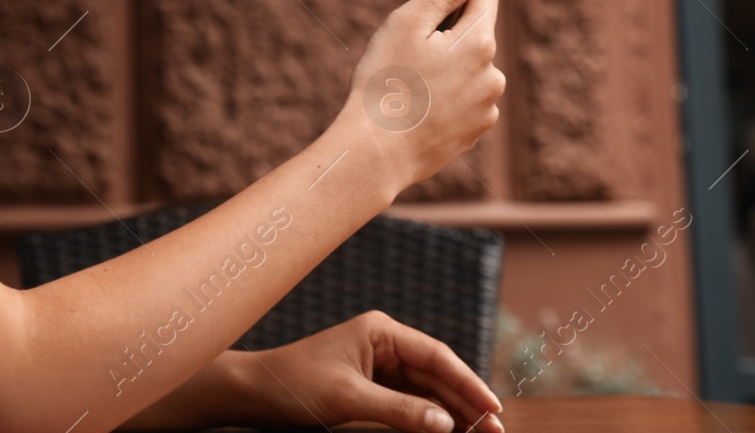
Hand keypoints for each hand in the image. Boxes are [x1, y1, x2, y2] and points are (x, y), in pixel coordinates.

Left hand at [236, 310, 504, 432]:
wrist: (258, 392)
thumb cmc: (297, 385)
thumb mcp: (349, 400)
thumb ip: (399, 411)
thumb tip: (445, 424)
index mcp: (381, 332)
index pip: (436, 356)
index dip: (468, 382)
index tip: (493, 407)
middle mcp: (385, 344)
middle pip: (437, 373)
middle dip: (467, 401)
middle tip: (496, 430)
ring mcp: (380, 364)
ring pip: (427, 389)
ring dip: (453, 411)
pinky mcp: (373, 385)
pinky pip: (411, 400)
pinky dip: (430, 417)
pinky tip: (449, 430)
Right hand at [337, 0, 505, 190]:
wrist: (376, 153)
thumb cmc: (385, 84)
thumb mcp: (407, 23)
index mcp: (478, 42)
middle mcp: (492, 74)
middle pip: (475, 34)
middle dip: (448, 31)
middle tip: (409, 45)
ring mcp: (486, 107)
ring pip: (470, 69)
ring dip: (448, 66)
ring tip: (409, 81)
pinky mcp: (474, 132)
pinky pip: (465, 100)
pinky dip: (446, 96)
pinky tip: (417, 105)